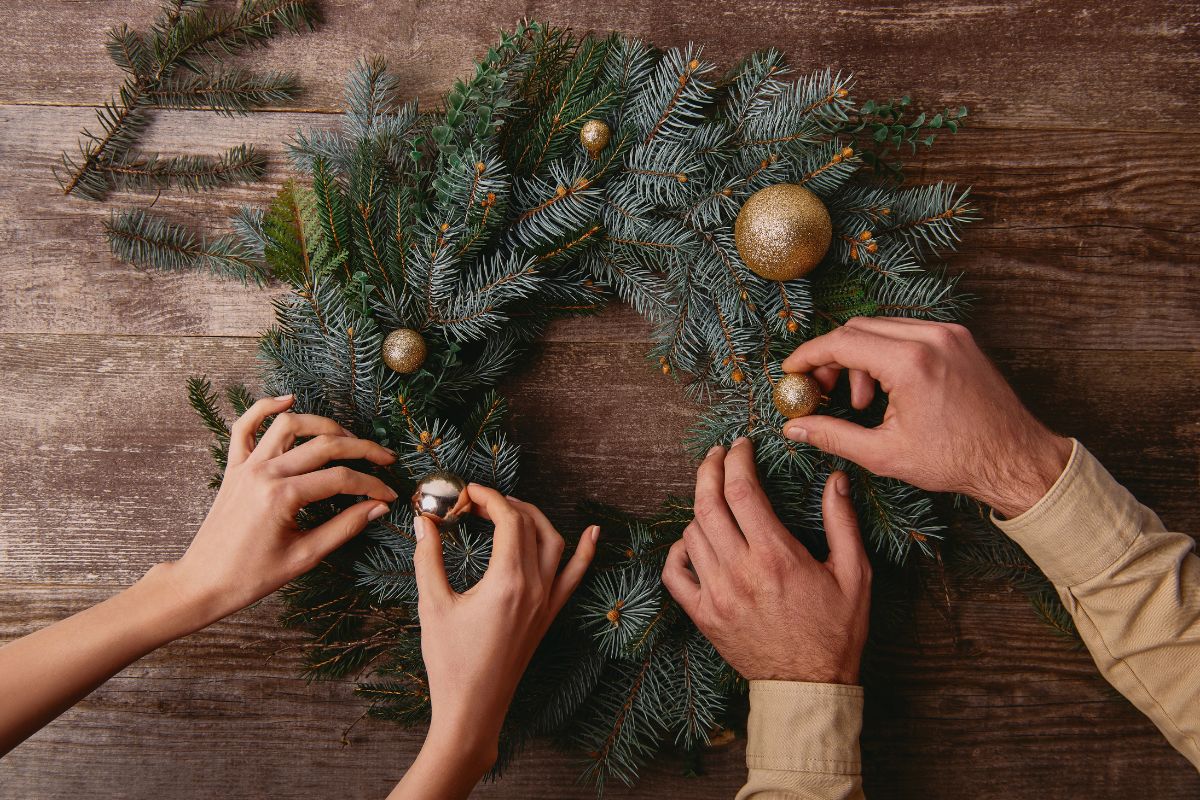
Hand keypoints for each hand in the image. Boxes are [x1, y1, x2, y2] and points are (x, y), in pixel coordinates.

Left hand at [162, 394, 397, 628]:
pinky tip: (288, 399)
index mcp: (282, 497)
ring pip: (290, 425)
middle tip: (385, 458)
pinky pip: (246, 426)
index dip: (371, 485)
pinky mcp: (234, 467)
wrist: (203, 582)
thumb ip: (344, 527)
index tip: (388, 494)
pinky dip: (265, 407)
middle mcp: (264, 472)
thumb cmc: (251, 577)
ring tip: (347, 436)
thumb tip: (378, 508)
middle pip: (323, 445)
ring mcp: (247, 465)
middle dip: (361, 449)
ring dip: (324, 424)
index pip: (340, 479)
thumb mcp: (304, 556)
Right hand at [391, 487, 597, 797]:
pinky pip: (575, 576)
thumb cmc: (450, 662)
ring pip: (554, 542)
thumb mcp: (432, 605)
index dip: (487, 498)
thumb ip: (428, 558)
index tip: (465, 492)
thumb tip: (423, 521)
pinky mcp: (549, 615)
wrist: (473, 709)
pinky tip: (593, 533)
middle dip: (503, 505)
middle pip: (529, 525)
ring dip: (534, 518)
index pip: (508, 520)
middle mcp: (535, 587)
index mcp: (508, 581)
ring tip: (508, 509)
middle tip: (473, 503)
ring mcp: (547, 602)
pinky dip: (585, 552)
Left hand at [662, 439, 869, 684]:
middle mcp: (740, 571)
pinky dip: (679, 550)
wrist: (809, 687)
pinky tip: (695, 542)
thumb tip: (836, 479)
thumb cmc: (836, 632)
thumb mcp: (854, 574)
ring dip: (701, 508)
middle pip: (708, 503)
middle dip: (709, 468)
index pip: (741, 489)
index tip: (741, 445)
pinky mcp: (703, 615)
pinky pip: (674, 573)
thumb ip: (842, 523)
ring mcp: (716, 594)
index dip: (737, 458)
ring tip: (716, 498)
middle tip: (717, 453)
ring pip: (691, 533)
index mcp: (776, 556)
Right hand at [781, 317, 1071, 518]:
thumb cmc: (955, 460)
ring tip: (863, 401)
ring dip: (861, 356)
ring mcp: (948, 333)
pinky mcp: (959, 338)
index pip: (842, 342)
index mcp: (911, 363)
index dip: (808, 356)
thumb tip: (794, 427)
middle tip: (822, 391)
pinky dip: (887, 353)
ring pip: (882, 328)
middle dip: (833, 357)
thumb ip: (832, 435)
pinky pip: (907, 332)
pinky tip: (888, 389)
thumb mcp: (884, 454)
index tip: (791, 371)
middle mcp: (931, 337)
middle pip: (858, 328)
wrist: (1014, 458)